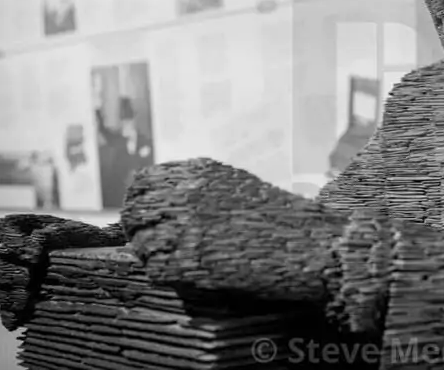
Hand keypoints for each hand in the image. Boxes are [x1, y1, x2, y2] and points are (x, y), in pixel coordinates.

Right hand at [0, 214, 125, 329]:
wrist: (105, 260)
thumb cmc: (89, 240)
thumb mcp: (75, 230)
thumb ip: (53, 232)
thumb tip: (33, 243)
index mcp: (26, 230)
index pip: (5, 229)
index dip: (10, 239)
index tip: (30, 251)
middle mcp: (15, 254)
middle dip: (4, 271)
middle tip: (25, 278)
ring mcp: (16, 277)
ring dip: (6, 293)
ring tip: (24, 297)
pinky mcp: (23, 299)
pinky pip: (7, 311)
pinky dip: (9, 315)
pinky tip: (17, 318)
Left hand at [121, 158, 395, 336]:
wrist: (309, 242)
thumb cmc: (279, 217)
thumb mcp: (238, 185)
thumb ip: (200, 185)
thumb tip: (163, 200)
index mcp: (200, 171)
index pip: (143, 181)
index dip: (138, 201)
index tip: (143, 215)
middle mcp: (189, 193)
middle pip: (134, 211)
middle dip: (137, 228)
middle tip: (147, 242)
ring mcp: (188, 226)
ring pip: (140, 241)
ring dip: (148, 253)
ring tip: (168, 260)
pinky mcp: (191, 259)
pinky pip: (156, 268)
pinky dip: (162, 273)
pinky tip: (181, 273)